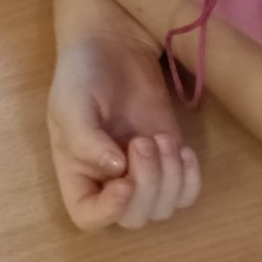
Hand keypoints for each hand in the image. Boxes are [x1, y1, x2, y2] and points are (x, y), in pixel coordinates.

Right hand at [49, 31, 200, 229]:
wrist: (114, 44)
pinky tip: (181, 149)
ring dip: (169, 179)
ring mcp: (142, 170)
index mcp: (76, 171)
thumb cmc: (82, 73)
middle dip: (146, 185)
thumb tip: (114, 170)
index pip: (88, 215)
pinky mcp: (169, 157)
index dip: (108, 211)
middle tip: (143, 141)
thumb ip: (84, 139)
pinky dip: (190, 178)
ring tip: (161, 138)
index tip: (123, 180)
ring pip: (163, 207)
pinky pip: (187, 192)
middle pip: (133, 217)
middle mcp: (108, 179)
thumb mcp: (71, 102)